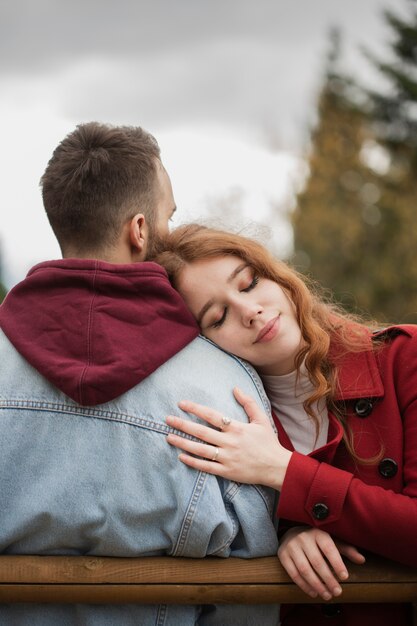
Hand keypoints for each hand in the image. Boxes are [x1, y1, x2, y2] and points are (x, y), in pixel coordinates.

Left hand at [166, 387, 291, 489]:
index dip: (195, 408)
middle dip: (183, 425)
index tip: (181, 403)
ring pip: (200, 450)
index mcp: (236, 428)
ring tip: (169, 437)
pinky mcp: (227, 472)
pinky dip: (193, 462)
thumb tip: (235, 388)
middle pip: (201, 432)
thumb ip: (248, 403)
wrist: (277, 467)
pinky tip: (181, 456)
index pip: (211, 416)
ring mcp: (227, 458)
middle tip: (167, 419)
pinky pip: (206, 467)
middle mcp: (229, 442)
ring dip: (183, 443)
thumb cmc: (268, 442)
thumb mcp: (261, 419)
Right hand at [278, 526, 365, 600]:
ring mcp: (292, 546)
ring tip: (327, 595)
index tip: (345, 577)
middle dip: (328, 579)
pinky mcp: (283, 555)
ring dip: (317, 585)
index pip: (328, 548)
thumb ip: (346, 550)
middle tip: (338, 592)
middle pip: (317, 562)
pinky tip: (313, 593)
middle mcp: (303, 538)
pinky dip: (304, 586)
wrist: (291, 533)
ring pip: (305, 570)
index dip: (337, 563)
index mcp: (318, 532)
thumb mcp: (332, 540)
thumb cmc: (317, 540)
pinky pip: (294, 574)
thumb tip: (362, 560)